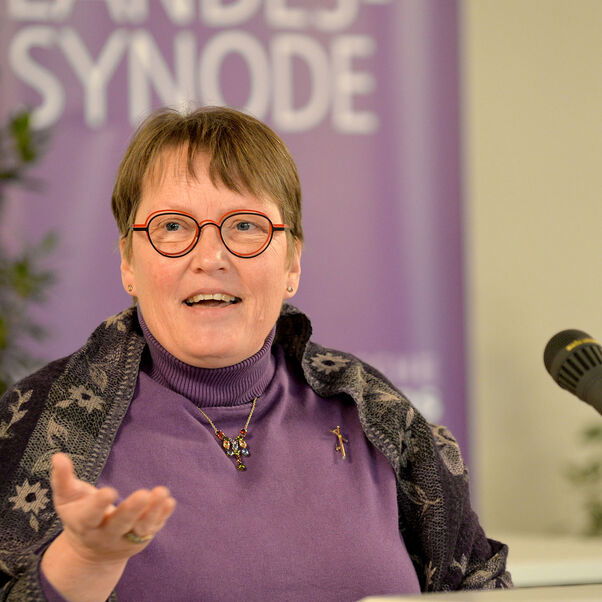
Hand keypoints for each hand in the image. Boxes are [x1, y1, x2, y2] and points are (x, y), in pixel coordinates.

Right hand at [49, 452, 175, 564]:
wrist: (91, 552)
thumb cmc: (79, 515)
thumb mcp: (67, 499)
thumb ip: (62, 478)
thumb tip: (58, 456)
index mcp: (85, 523)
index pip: (91, 516)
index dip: (99, 505)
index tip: (109, 491)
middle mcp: (106, 534)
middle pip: (119, 524)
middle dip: (131, 510)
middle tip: (142, 493)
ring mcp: (125, 538)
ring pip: (140, 528)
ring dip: (153, 512)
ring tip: (163, 493)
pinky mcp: (142, 538)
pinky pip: (154, 528)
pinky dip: (162, 516)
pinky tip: (170, 502)